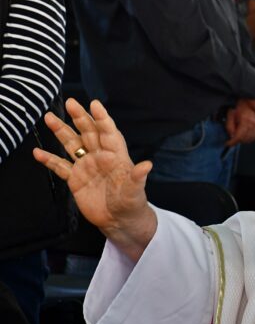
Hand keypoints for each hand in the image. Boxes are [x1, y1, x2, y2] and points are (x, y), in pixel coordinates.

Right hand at [32, 99, 156, 262]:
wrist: (119, 221)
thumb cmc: (131, 204)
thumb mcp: (135, 191)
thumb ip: (138, 177)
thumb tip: (147, 165)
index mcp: (116, 156)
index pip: (109, 133)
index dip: (102, 119)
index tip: (95, 104)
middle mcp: (100, 157)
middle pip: (89, 133)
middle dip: (80, 117)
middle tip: (70, 102)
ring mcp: (87, 166)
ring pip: (72, 145)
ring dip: (61, 131)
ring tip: (49, 117)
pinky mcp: (76, 179)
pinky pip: (60, 166)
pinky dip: (49, 159)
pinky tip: (38, 152)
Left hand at [225, 100, 254, 146]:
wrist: (253, 100)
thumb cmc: (241, 105)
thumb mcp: (231, 113)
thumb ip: (230, 126)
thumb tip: (231, 136)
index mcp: (245, 120)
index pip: (239, 136)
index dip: (232, 142)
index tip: (227, 143)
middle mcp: (253, 124)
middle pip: (245, 139)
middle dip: (237, 141)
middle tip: (231, 139)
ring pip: (250, 139)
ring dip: (243, 140)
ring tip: (237, 137)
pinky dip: (249, 138)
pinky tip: (244, 135)